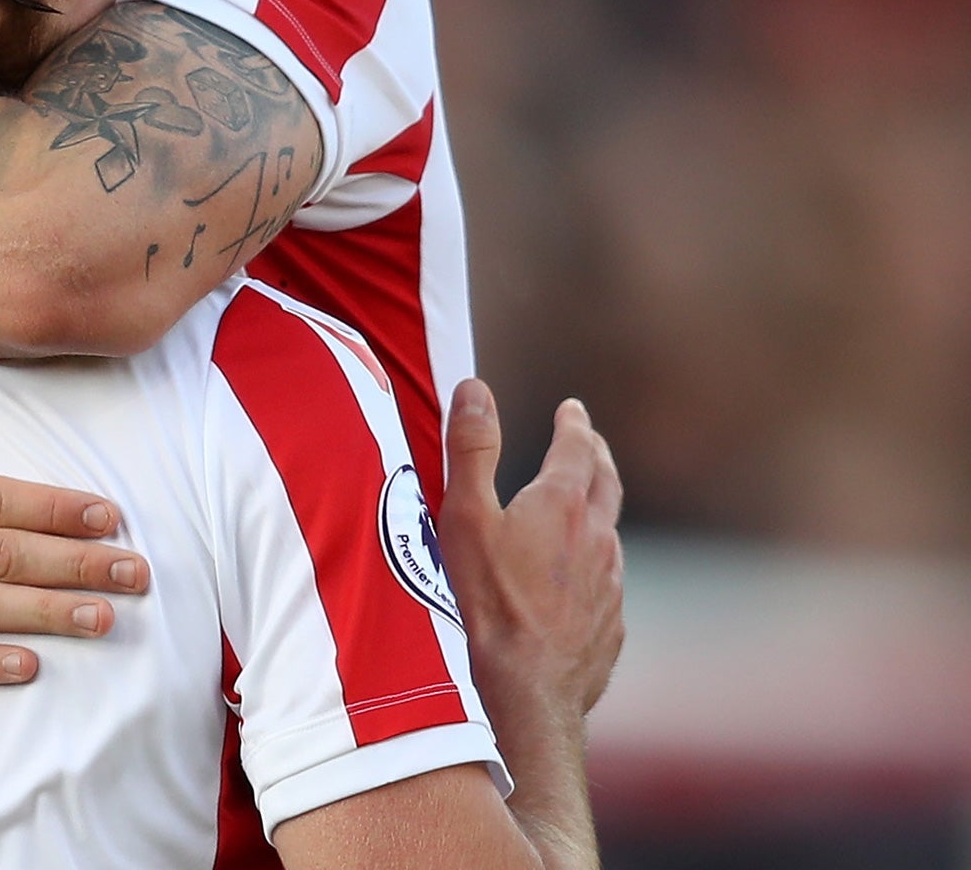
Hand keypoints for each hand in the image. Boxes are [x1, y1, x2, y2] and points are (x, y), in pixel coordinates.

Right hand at [437, 379, 624, 726]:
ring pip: (609, 532)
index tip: (572, 408)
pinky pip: (607, 580)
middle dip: (596, 455)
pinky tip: (578, 576)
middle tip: (588, 441)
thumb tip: (475, 387)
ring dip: (597, 510)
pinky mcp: (611, 623)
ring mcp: (610, 582)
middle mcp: (598, 537)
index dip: (574, 423)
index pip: (577, 447)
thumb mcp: (465, 515)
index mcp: (562, 504)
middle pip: (606, 482)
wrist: (528, 689)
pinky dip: (595, 562)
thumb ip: (471, 447)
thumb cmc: (487, 600)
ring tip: (580, 507)